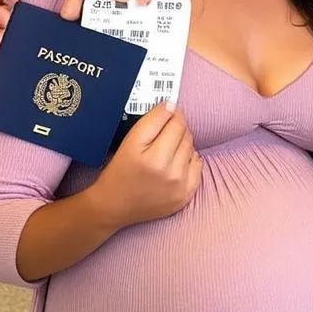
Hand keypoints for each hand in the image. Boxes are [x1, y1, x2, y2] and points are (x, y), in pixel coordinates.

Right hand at [88, 101, 201, 228]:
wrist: (114, 206)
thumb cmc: (119, 171)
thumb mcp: (129, 142)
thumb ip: (152, 121)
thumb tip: (172, 105)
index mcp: (153, 158)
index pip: (177, 123)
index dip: (172, 113)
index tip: (166, 112)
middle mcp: (170, 173)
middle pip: (186, 135)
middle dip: (176, 128)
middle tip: (163, 131)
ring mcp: (180, 187)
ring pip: (192, 148)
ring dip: (183, 143)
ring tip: (166, 148)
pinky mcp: (186, 196)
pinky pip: (198, 166)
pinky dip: (189, 160)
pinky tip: (176, 161)